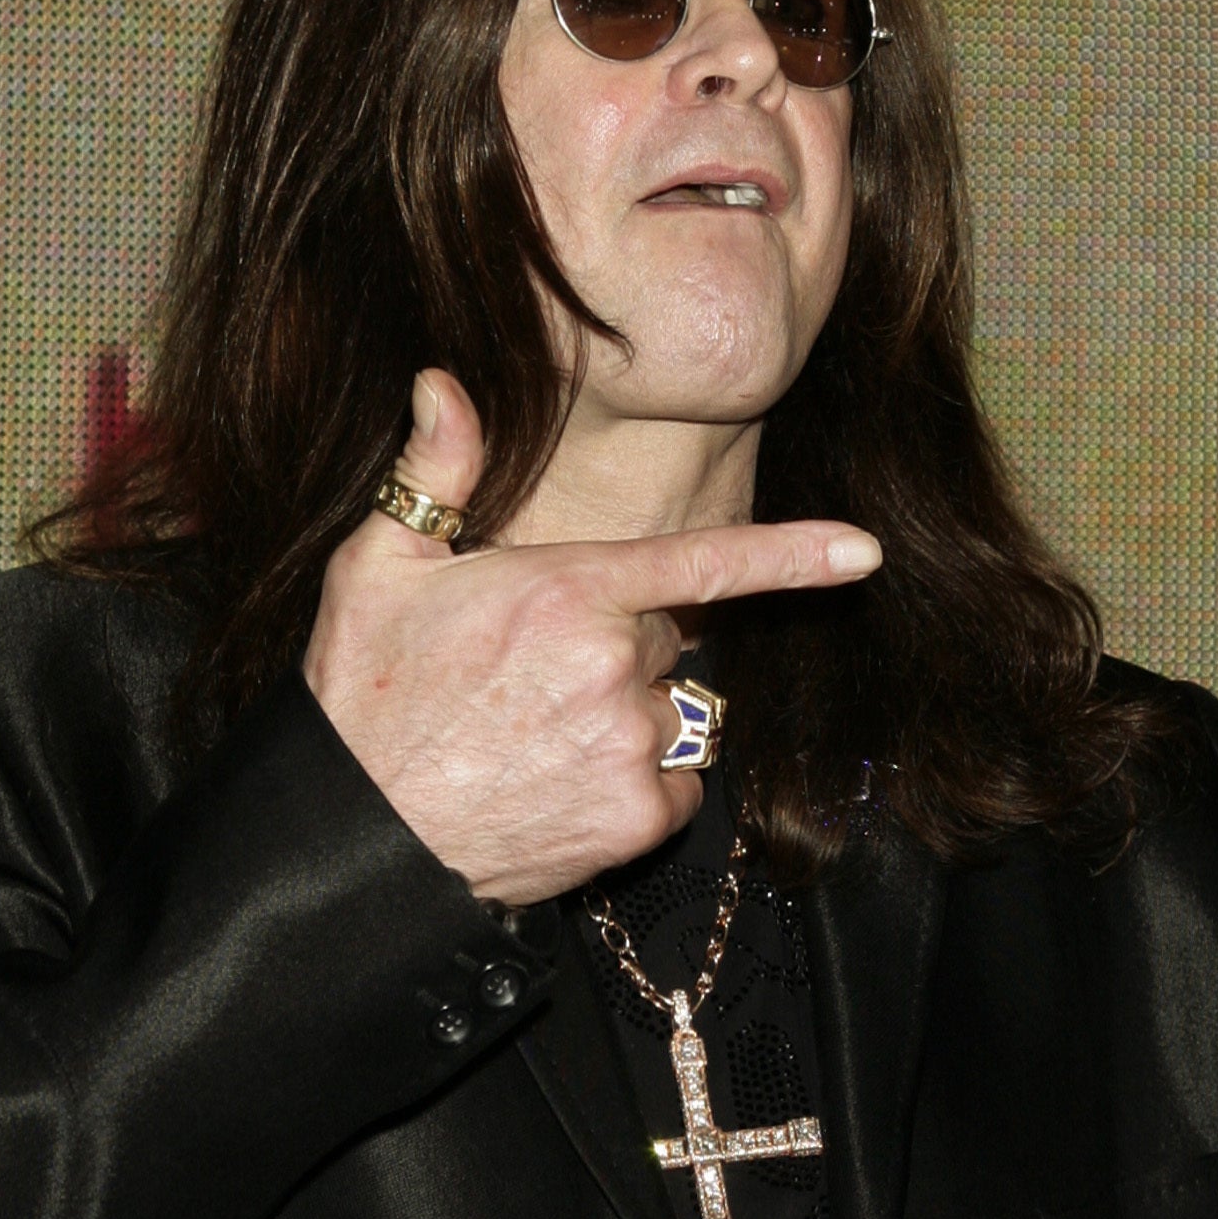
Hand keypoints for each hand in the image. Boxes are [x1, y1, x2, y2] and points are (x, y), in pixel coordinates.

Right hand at [301, 370, 883, 905]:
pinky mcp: (636, 817)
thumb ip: (434, 472)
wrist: (354, 835)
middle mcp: (615, 665)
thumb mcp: (378, 568)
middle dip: (617, 650)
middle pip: (664, 641)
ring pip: (667, 714)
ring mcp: (632, 745)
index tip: (863, 551)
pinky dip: (634, 791)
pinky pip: (673, 788)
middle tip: (526, 678)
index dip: (792, 555)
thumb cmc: (361, 695)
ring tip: (532, 739)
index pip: (703, 562)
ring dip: (623, 720)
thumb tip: (445, 383)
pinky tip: (558, 787)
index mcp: (569, 590)